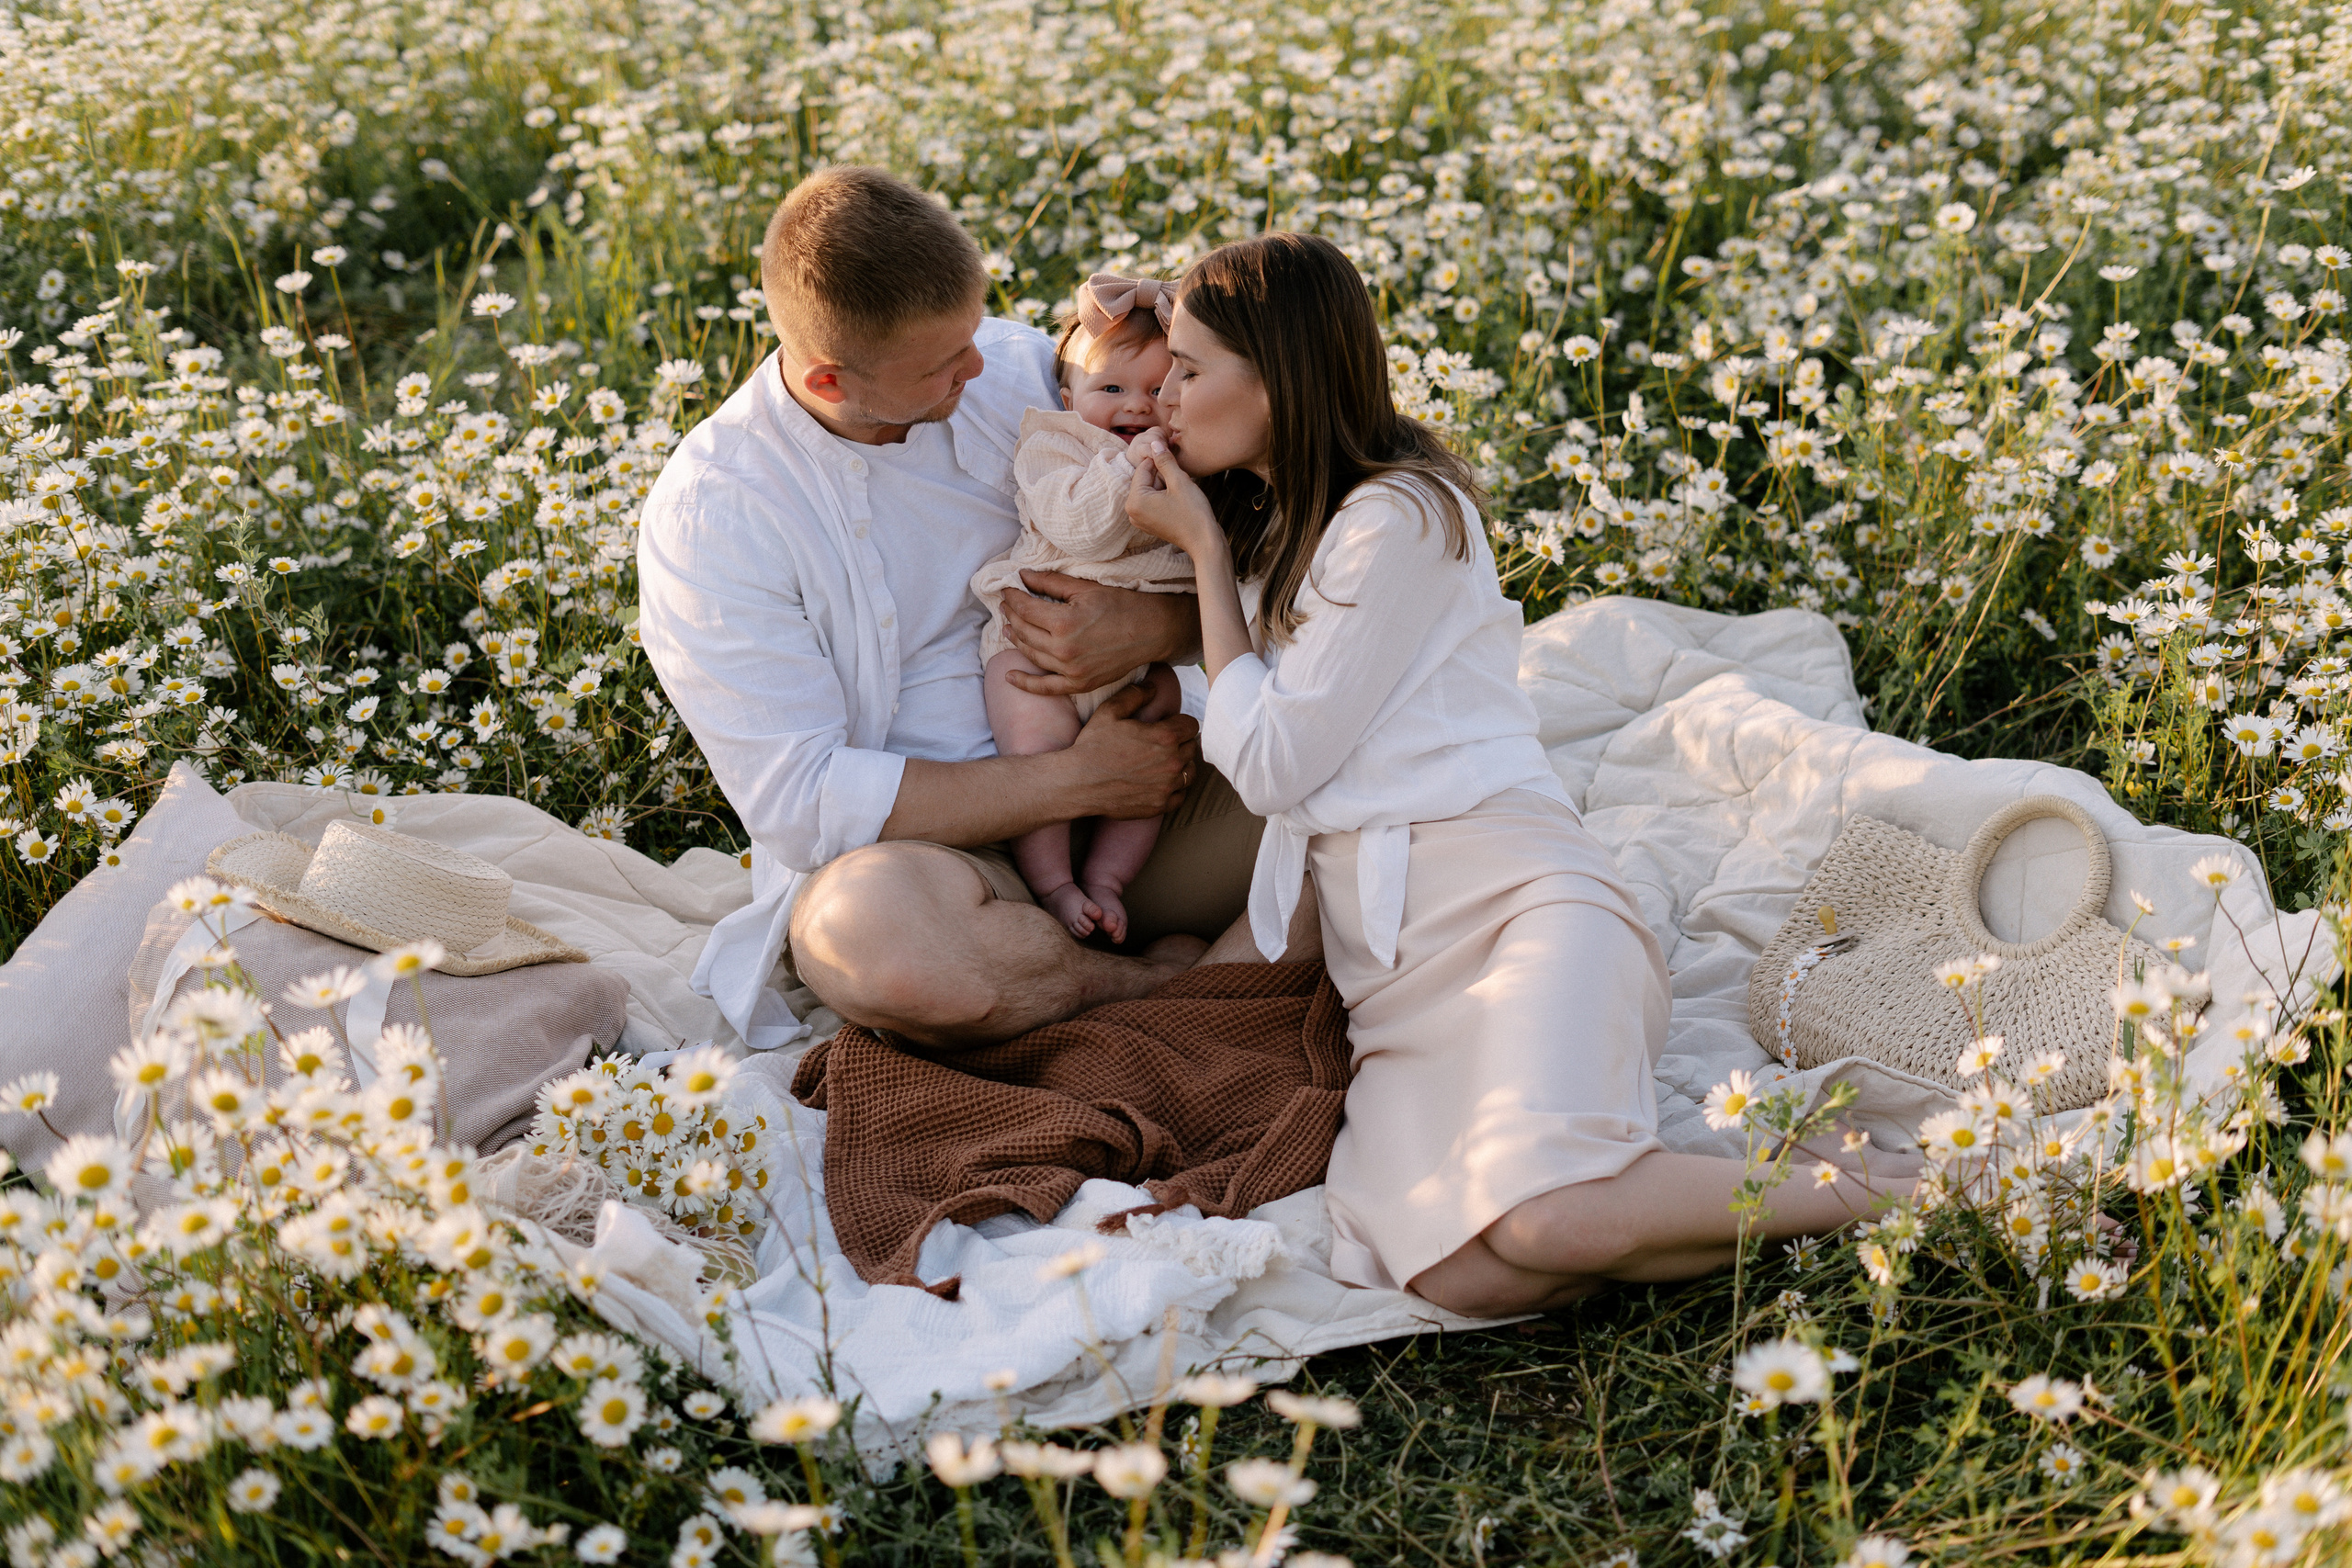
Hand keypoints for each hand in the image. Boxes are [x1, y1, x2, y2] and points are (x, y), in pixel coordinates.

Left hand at [1001, 571, 1197, 696]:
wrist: (1153, 631)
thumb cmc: (1122, 605)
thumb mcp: (1085, 588)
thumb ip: (1050, 582)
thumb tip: (1022, 576)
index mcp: (1064, 622)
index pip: (1025, 608)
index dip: (1013, 597)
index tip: (1008, 589)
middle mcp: (1063, 649)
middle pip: (1024, 631)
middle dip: (1011, 615)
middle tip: (1006, 605)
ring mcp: (1071, 670)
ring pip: (1031, 655)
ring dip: (1015, 640)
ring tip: (1008, 628)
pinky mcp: (1080, 683)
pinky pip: (1046, 687)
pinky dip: (1026, 683)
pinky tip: (1010, 677)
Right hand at [1060, 681, 1200, 818]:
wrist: (1078, 782)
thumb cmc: (1093, 745)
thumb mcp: (1110, 711)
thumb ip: (1135, 694)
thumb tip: (1153, 687)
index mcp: (1165, 737)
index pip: (1192, 726)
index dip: (1180, 723)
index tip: (1168, 726)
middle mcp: (1172, 762)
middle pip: (1191, 748)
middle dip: (1180, 743)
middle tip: (1162, 744)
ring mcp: (1167, 786)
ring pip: (1190, 772)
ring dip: (1181, 766)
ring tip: (1164, 762)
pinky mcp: (1160, 805)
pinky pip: (1180, 795)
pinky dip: (1174, 789)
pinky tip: (1161, 782)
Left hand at [1124, 438, 1223, 558]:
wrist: (1204, 542)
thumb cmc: (1193, 513)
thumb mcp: (1179, 481)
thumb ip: (1164, 461)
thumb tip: (1154, 444)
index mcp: (1134, 501)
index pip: (1143, 468)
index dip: (1160, 460)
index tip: (1174, 458)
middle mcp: (1132, 511)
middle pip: (1145, 479)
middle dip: (1162, 474)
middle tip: (1181, 479)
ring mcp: (1139, 519)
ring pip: (1150, 489)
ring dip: (1165, 484)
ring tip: (1181, 491)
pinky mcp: (1149, 523)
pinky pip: (1153, 501)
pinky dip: (1164, 495)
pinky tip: (1179, 499)